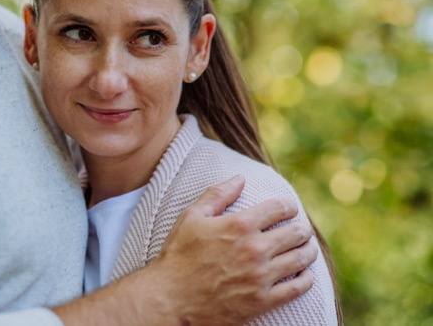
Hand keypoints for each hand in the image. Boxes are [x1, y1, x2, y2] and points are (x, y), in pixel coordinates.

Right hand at [153, 175, 317, 325]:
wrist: (170, 300)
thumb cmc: (178, 256)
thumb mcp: (191, 217)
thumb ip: (217, 195)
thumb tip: (239, 178)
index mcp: (240, 224)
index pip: (280, 207)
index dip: (289, 206)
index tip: (289, 209)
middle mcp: (255, 248)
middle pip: (297, 232)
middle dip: (302, 227)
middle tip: (301, 229)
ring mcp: (261, 276)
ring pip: (302, 258)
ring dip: (308, 250)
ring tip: (306, 248)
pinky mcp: (263, 301)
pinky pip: (298, 287)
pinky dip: (306, 278)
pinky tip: (304, 274)